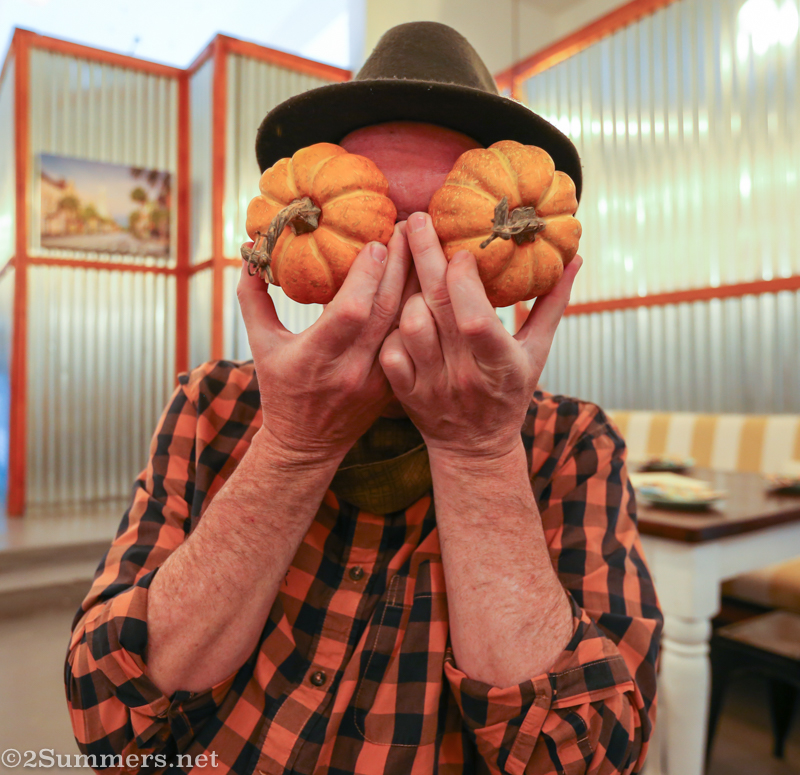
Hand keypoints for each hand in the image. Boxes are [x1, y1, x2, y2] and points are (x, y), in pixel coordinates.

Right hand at [237, 223, 418, 461]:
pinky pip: (413, 341)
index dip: (367, 276)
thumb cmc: (280, 390)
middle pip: (385, 311)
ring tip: (425, 245)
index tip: (378, 241)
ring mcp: (378, 381)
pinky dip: (422, 311)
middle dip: (401, 265)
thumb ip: (253, 298)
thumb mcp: (260, 345)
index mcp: (316, 358)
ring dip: (418, 283)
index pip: (349, 312)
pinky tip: (431, 283)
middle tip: (410, 227)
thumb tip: (250, 250)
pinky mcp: (394, 386)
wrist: (307, 445)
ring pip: (407, 325)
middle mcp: (352, 370)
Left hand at [379, 212, 581, 458]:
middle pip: (435, 309)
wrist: (475, 448)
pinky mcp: (405, 392)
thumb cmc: (510, 393)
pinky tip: (397, 306)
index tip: (463, 248)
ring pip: (407, 326)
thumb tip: (574, 258)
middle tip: (417, 220)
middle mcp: (463, 374)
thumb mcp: (538, 353)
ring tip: (409, 267)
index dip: (464, 279)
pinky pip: (388, 351)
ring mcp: (431, 385)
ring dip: (407, 292)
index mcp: (500, 363)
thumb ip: (552, 305)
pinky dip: (390, 327)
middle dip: (424, 256)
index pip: (475, 318)